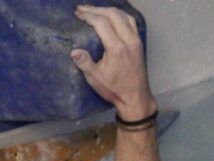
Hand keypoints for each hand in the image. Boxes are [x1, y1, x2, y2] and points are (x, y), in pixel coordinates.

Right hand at [71, 5, 156, 120]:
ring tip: (94, 10)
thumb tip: (74, 52)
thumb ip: (85, 63)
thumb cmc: (114, 89)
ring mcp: (136, 40)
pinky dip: (119, 15)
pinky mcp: (139, 42)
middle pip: (112, 14)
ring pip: (123, 15)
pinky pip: (130, 21)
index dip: (88, 15)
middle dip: (96, 9)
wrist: (135, 98)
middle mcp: (128, 40)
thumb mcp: (96, 79)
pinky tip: (111, 16)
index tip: (77, 13)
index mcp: (116, 47)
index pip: (101, 22)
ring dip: (108, 10)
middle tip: (82, 9)